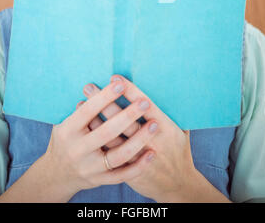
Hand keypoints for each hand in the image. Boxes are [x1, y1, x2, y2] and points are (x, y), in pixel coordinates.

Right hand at [43, 77, 156, 198]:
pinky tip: (152, 153)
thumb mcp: (65, 122)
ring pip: (118, 155)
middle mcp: (77, 150)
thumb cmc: (66, 139)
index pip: (87, 111)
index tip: (121, 84)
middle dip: (128, 116)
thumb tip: (100, 85)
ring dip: (139, 140)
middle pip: (107, 132)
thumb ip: (82, 109)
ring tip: (154, 125)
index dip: (104, 97)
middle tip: (144, 102)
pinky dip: (138, 166)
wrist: (57, 174)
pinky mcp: (99, 180)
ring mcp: (89, 168)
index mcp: (67, 131)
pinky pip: (122, 175)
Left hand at [82, 75, 229, 202]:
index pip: (146, 106)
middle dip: (105, 102)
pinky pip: (107, 151)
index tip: (116, 78)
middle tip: (90, 86)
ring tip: (82, 101)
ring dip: (96, 118)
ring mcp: (137, 158)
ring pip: (112, 137)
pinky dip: (95, 136)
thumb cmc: (179, 152)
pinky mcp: (127, 170)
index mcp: (167, 130)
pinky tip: (85, 124)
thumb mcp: (182, 131)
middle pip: (123, 120)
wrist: (177, 186)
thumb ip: (174, 113)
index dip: (130, 91)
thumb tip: (169, 87)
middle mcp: (151, 144)